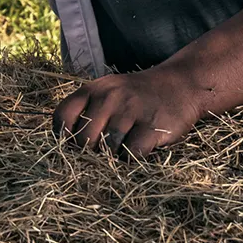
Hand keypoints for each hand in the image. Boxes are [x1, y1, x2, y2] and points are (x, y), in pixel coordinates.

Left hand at [52, 65, 200, 156]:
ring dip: (114, 155)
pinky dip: (133, 158)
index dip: (63, 137)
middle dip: (91, 152)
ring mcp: (131, 110)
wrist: (180, 85)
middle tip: (104, 151)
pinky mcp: (152, 126)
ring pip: (107, 149)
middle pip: (83, 140)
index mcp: (94, 89)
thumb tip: (66, 145)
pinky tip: (140, 146)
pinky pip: (131, 154)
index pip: (62, 116)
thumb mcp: (108, 92)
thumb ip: (87, 110)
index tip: (73, 146)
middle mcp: (110, 97)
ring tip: (125, 144)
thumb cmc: (137, 96)